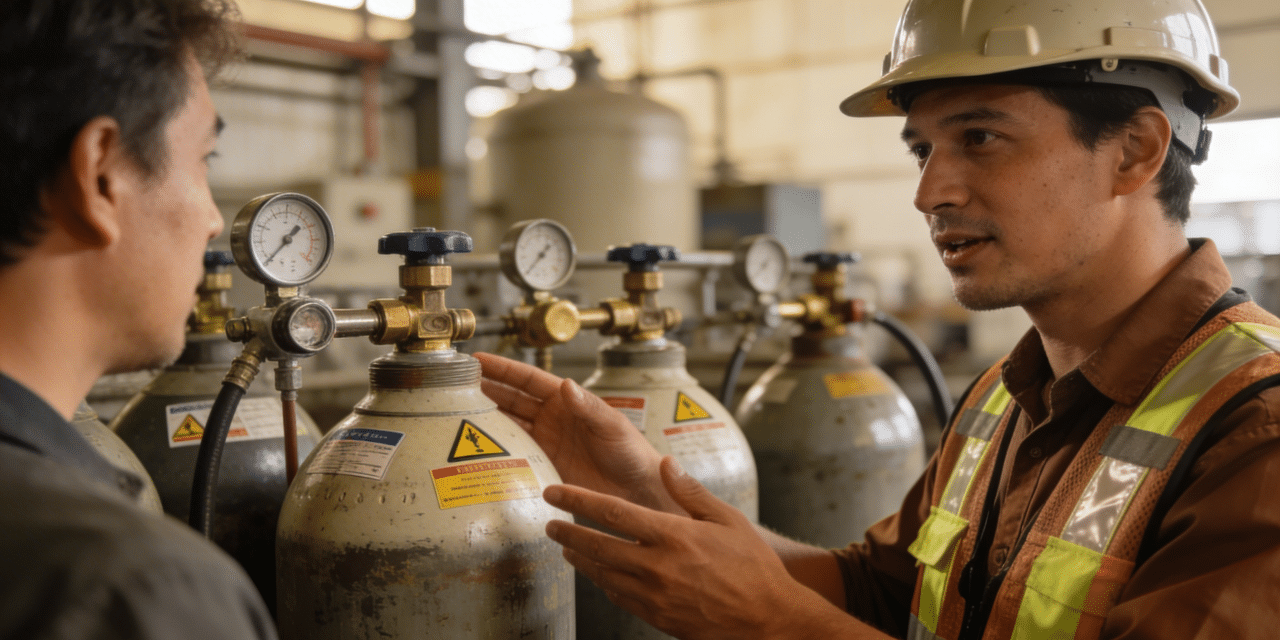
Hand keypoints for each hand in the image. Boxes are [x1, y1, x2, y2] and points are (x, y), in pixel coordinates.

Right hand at [476, 353, 672, 510]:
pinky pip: (514, 454)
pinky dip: (496, 450)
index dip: (503, 370)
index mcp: (567, 401)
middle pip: (511, 399)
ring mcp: (546, 442)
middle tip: (457, 384)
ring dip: (486, 418)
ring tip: (458, 412)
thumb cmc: (633, 453)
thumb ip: (588, 407)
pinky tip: (478, 449)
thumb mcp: (612, 425)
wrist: (638, 491)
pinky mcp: (543, 465)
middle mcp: (552, 418)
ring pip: (508, 424)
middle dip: (485, 389)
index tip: (478, 361)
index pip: (528, 380)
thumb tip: (566, 385)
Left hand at [544, 456, 839, 639]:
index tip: (555, 492)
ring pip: (603, 574)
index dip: (577, 500)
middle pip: (597, 546)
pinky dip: (603, 582)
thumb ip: (691, 492)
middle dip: (568, 532)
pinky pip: (620, 597)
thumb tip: (665, 463)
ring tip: (566, 547)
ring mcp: (655, 596)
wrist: (768, 620)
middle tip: (549, 522)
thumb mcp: (729, 520)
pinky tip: (599, 574)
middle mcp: (657, 566)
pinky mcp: (657, 618)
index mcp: (673, 536)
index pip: (612, 512)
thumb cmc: (754, 567)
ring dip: (580, 559)